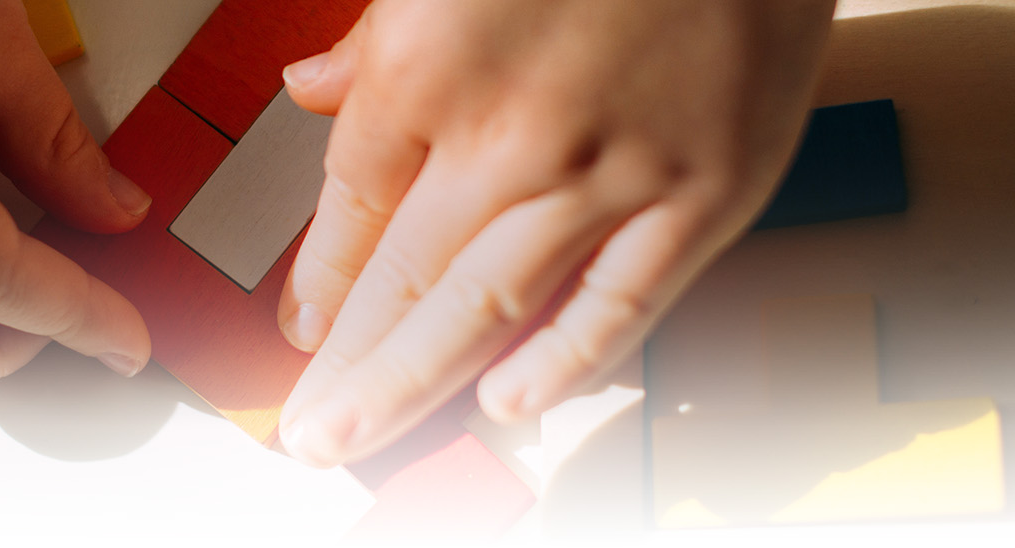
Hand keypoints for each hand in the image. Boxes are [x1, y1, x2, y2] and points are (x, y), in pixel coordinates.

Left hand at [275, 0, 836, 465]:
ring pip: (490, 307)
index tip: (307, 325)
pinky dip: (566, 359)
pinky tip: (512, 400)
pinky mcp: (708, 187)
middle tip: (312, 430)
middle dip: (348, 366)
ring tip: (363, 437)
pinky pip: (624, 299)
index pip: (352, 205)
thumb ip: (375, 29)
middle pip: (403, 279)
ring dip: (415, 384)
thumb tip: (310, 86)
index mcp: (428, 64)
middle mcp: (507, 134)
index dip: (323, 279)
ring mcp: (611, 170)